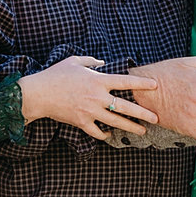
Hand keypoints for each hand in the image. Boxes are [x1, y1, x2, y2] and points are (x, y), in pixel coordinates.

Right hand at [19, 56, 158, 139]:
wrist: (38, 93)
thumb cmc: (55, 75)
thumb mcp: (74, 61)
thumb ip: (91, 61)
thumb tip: (102, 63)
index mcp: (98, 80)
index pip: (125, 81)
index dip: (142, 83)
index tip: (155, 85)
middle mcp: (97, 97)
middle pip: (126, 107)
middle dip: (143, 113)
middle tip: (156, 118)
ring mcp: (90, 112)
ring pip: (116, 122)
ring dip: (131, 127)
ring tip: (142, 131)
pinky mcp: (81, 122)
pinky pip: (98, 132)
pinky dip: (105, 134)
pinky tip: (110, 135)